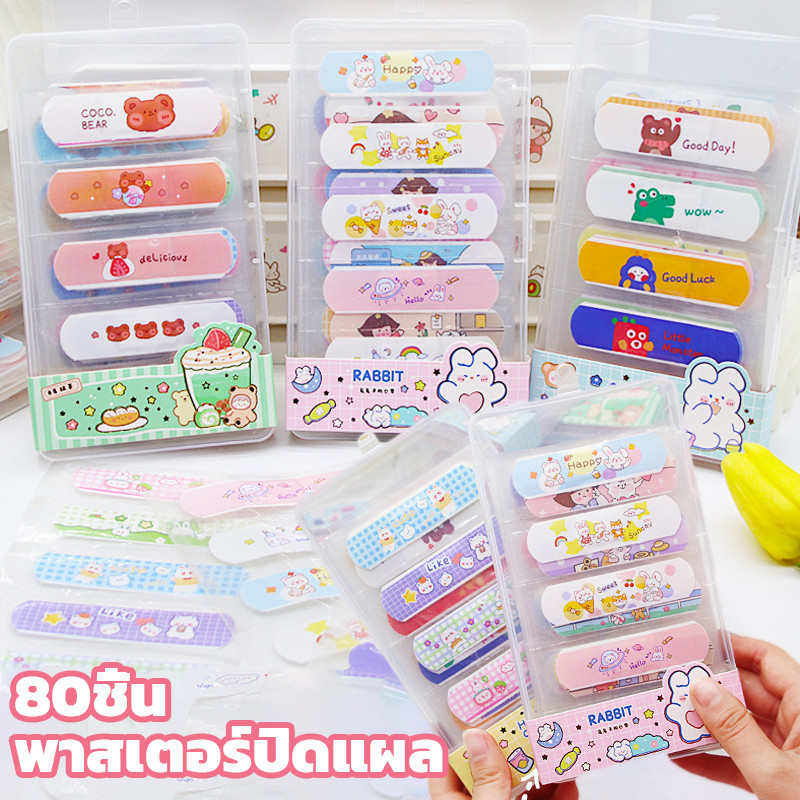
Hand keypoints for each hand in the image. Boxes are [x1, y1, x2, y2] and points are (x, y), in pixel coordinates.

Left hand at [429, 728, 577, 799]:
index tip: (481, 714)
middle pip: (491, 773)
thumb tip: (477, 737)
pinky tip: (569, 781)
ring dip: (541, 771)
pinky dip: (556, 793)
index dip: (462, 739)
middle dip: (514, 751)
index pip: (447, 766)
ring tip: (557, 749)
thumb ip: (486, 780)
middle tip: (530, 727)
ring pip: (520, 790)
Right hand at [674, 633, 799, 798]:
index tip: (699, 643)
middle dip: (709, 692)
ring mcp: (790, 753)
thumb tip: (703, 691)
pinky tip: (686, 758)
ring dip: (705, 727)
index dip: (734, 647)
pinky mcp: (779, 779)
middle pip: (748, 693)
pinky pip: (741, 759)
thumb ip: (735, 730)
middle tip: (674, 686)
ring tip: (672, 721)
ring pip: (740, 727)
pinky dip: (713, 759)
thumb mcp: (775, 773)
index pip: (768, 661)